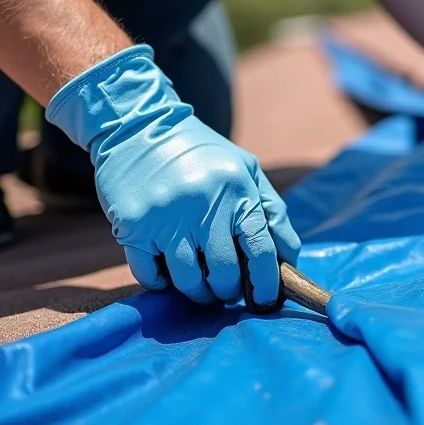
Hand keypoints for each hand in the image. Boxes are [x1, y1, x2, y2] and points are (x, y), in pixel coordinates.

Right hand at [46, 45, 299, 307]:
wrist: (138, 126)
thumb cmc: (201, 153)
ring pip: (189, 281)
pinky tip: (169, 273)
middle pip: (225, 273)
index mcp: (237, 190)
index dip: (267, 283)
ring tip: (203, 287)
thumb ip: (271, 211)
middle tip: (229, 289)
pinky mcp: (133, 226)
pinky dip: (162, 283)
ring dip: (200, 293)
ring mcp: (166, 217)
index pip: (261, 250)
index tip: (266, 299)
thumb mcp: (246, 169)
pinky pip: (150, 275)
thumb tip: (289, 258)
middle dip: (230, 291)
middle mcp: (203, 205)